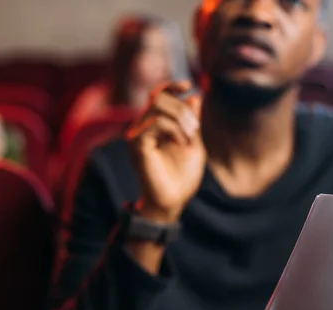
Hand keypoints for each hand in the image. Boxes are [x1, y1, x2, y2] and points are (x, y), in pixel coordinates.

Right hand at [126, 81, 205, 222]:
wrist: (173, 201)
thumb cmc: (182, 177)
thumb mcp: (194, 144)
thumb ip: (192, 121)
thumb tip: (195, 95)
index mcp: (155, 126)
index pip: (157, 94)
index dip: (171, 85)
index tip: (188, 85)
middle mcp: (142, 127)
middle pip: (159, 97)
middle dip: (182, 109)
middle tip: (194, 129)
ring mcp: (137, 135)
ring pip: (157, 106)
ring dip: (180, 119)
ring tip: (188, 138)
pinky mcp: (137, 144)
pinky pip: (155, 122)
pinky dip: (173, 128)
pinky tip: (180, 143)